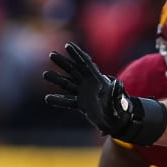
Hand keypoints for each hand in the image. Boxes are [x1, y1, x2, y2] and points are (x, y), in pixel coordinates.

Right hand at [43, 42, 166, 145]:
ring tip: (45, 74)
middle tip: (51, 54)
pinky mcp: (82, 104)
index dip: (78, 54)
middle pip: (74, 71)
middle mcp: (90, 85)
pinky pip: (68, 101)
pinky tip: (48, 98)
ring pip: (68, 84)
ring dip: (57, 79)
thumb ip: (116, 93)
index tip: (68, 45)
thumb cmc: (121, 111)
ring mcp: (85, 94)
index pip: (86, 64)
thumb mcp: (119, 101)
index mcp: (99, 81)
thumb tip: (118, 83)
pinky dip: (59, 100)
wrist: (120, 121)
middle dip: (63, 62)